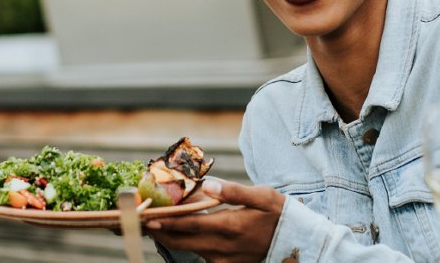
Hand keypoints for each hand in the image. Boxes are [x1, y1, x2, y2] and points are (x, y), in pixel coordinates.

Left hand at [146, 179, 283, 262]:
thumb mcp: (262, 196)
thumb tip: (207, 184)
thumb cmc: (280, 215)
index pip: (189, 224)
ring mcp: (223, 259)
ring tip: (156, 223)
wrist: (298, 243)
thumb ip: (233, 191)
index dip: (165, 221)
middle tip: (140, 221)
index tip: (146, 216)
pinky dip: (189, 242)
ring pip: (188, 248)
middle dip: (159, 231)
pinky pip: (201, 254)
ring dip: (172, 236)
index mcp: (230, 226)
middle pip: (181, 241)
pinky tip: (183, 232)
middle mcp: (222, 247)